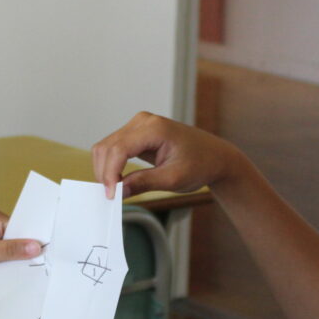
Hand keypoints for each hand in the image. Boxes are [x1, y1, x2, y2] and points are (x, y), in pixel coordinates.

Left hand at [0, 205, 40, 286]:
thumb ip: (9, 251)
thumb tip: (36, 246)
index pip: (21, 227)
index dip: (33, 242)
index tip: (49, 256)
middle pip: (15, 240)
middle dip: (23, 255)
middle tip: (41, 272)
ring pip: (7, 252)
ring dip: (12, 265)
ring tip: (27, 279)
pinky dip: (1, 269)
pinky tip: (9, 281)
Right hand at [91, 112, 245, 198]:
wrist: (214, 156)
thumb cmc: (200, 164)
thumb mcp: (174, 179)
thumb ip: (145, 183)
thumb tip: (119, 191)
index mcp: (154, 128)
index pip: (119, 150)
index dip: (110, 174)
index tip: (111, 195)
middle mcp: (143, 121)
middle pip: (107, 147)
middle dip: (105, 173)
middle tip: (112, 197)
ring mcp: (138, 125)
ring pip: (106, 147)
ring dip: (106, 170)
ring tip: (116, 191)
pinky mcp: (136, 133)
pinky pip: (114, 148)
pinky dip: (111, 166)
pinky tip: (119, 181)